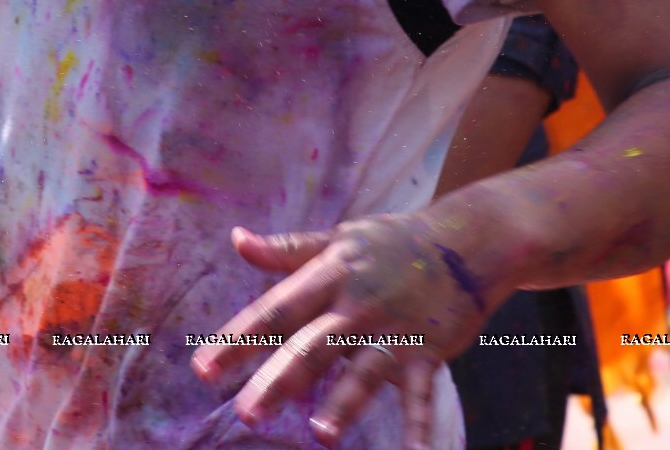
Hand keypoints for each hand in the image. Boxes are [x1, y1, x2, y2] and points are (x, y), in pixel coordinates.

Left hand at [189, 214, 492, 449]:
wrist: (467, 241)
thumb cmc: (391, 244)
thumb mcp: (338, 239)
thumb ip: (287, 249)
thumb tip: (237, 240)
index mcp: (330, 274)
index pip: (276, 309)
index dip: (239, 339)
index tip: (202, 369)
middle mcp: (359, 305)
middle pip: (312, 345)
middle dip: (279, 379)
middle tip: (246, 412)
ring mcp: (395, 330)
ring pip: (364, 371)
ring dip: (344, 403)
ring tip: (319, 433)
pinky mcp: (428, 352)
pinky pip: (421, 396)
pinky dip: (419, 427)